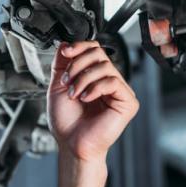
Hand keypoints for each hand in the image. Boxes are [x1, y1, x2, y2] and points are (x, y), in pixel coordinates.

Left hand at [47, 41, 138, 161]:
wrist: (71, 143)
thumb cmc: (67, 122)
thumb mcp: (58, 86)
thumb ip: (61, 63)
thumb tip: (65, 43)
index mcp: (94, 76)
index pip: (93, 49)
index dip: (79, 47)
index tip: (66, 53)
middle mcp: (108, 81)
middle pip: (98, 53)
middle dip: (77, 65)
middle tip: (67, 82)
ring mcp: (120, 91)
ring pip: (104, 66)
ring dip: (83, 78)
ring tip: (74, 94)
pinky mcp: (127, 102)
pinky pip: (113, 82)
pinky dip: (95, 87)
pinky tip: (86, 98)